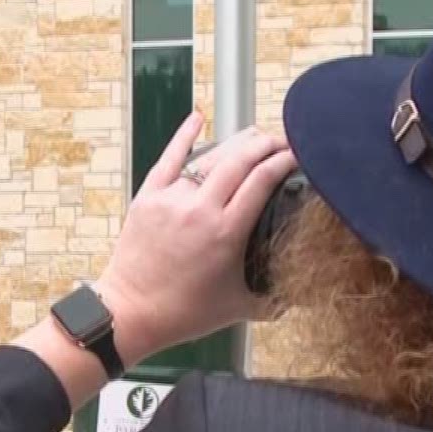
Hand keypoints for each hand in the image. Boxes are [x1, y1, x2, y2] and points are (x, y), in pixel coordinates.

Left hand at [93, 112, 297, 361]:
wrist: (130, 313)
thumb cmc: (183, 313)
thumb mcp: (239, 307)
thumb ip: (275, 299)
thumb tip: (302, 295)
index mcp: (227, 231)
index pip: (263, 178)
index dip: (284, 160)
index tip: (299, 156)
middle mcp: (200, 209)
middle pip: (241, 159)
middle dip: (266, 144)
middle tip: (282, 143)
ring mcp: (171, 200)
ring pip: (210, 157)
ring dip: (236, 143)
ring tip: (254, 138)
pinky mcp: (147, 198)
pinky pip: (168, 158)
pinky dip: (184, 136)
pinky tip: (197, 118)